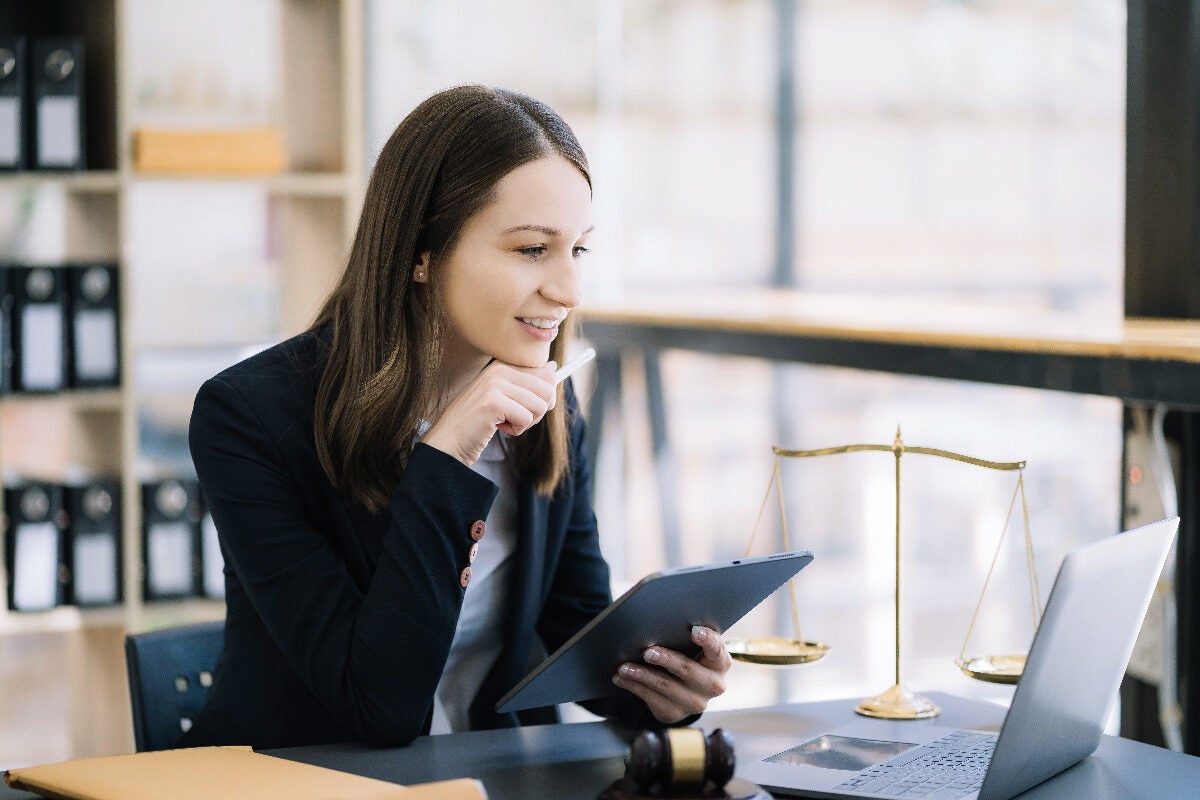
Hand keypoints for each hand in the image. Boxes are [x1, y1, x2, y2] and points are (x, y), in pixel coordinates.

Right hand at [422, 360, 556, 464]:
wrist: (449, 440)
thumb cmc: (477, 422)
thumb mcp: (504, 397)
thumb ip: (527, 382)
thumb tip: (553, 368)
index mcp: (503, 364)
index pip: (546, 374)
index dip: (543, 398)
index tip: (524, 407)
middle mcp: (500, 369)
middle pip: (548, 389)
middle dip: (538, 411)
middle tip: (516, 418)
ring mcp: (495, 384)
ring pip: (540, 405)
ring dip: (526, 422)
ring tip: (504, 422)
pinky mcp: (493, 402)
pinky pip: (526, 418)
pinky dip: (516, 430)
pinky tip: (497, 428)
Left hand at [611, 626, 731, 723]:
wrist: (686, 689)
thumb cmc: (688, 655)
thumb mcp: (693, 646)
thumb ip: (684, 635)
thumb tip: (656, 620)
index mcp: (720, 663)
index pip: (717, 649)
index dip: (707, 640)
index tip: (694, 631)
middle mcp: (713, 685)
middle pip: (687, 670)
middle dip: (666, 659)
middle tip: (647, 651)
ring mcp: (695, 703)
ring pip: (665, 686)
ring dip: (642, 675)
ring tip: (624, 666)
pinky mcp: (675, 713)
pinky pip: (651, 699)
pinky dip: (633, 686)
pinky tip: (620, 678)